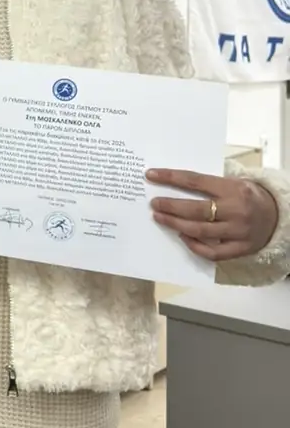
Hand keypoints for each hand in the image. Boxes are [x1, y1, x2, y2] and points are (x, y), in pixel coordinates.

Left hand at [148, 169, 278, 261]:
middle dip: (170, 206)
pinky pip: (212, 252)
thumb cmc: (248, 196)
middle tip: (154, 203)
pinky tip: (182, 236)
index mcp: (233, 188)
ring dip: (175, 224)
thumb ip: (210, 184)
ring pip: (200, 231)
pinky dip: (194, 246)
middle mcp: (236, 210)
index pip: (195, 181)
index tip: (151, 175)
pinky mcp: (240, 249)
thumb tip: (174, 182)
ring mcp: (238, 232)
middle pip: (195, 209)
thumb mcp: (234, 182)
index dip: (171, 178)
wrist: (278, 216)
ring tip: (160, 217)